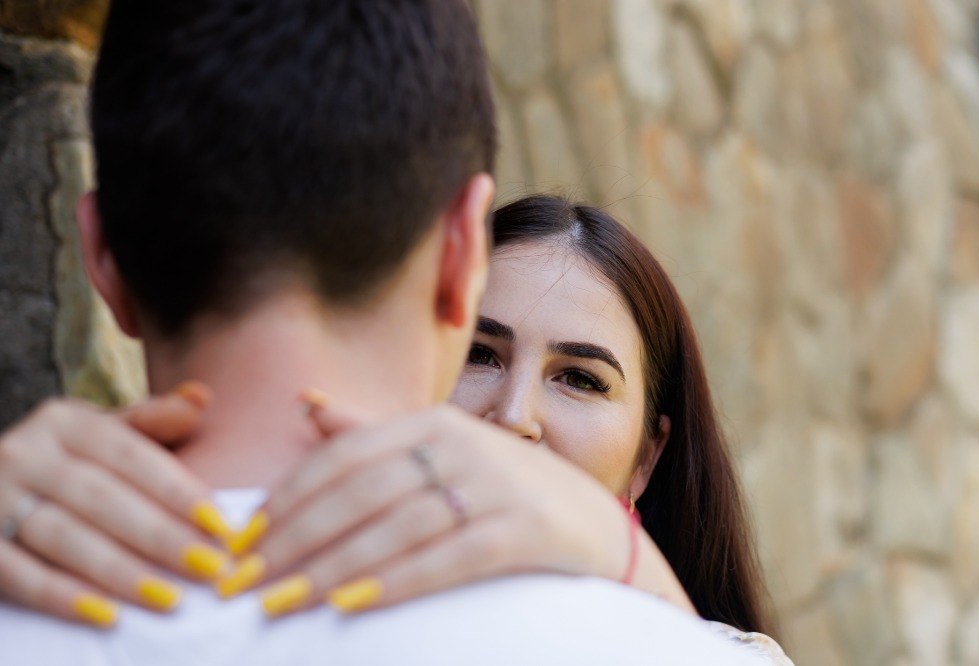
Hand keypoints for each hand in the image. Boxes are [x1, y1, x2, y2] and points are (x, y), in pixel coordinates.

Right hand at [0, 386, 232, 626]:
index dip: (177, 491)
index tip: (219, 524)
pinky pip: (18, 574)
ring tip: (168, 597)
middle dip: (160, 536)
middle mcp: (26, 452)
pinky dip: (61, 596)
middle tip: (208, 567)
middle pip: (103, 499)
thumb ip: (152, 420)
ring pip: (64, 538)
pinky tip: (106, 615)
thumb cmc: (63, 462)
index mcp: (65, 421)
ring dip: (120, 571)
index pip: (131, 456)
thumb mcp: (100, 433)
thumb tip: (202, 397)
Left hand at [220, 401, 693, 616]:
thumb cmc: (504, 492)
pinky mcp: (525, 530)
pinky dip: (398, 580)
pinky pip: (450, 557)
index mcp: (433, 423)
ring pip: (397, 526)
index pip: (343, 456)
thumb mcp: (443, 452)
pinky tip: (353, 604)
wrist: (596, 527)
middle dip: (295, 539)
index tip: (244, 541)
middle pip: (361, 492)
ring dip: (332, 566)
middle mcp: (463, 445)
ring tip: (281, 602)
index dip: (289, 497)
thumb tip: (307, 403)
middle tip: (243, 583)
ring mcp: (497, 486)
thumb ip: (373, 433)